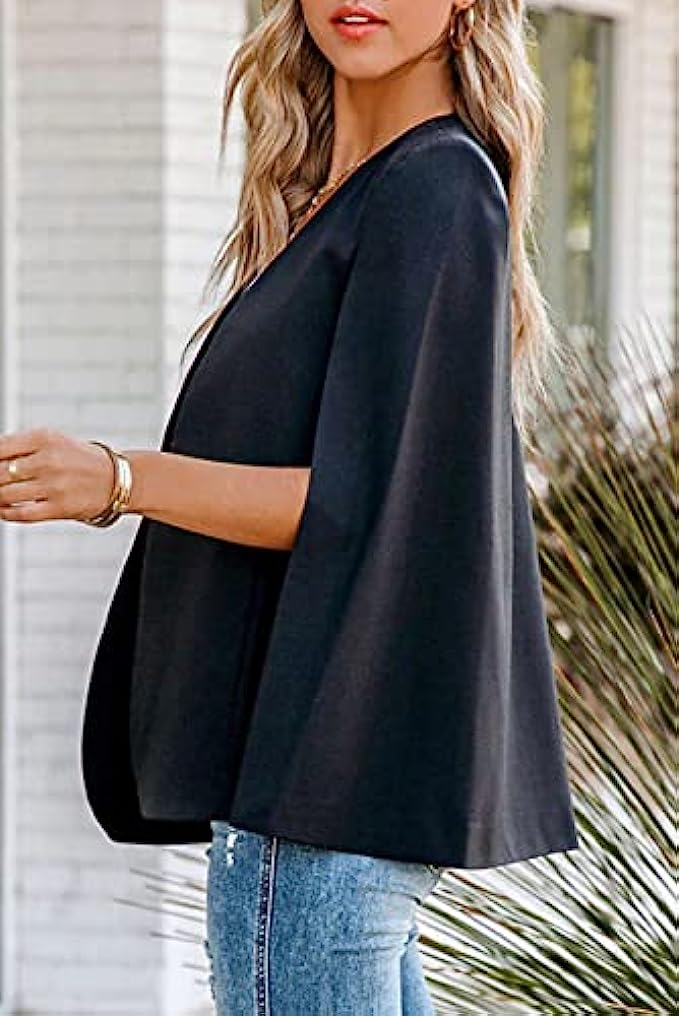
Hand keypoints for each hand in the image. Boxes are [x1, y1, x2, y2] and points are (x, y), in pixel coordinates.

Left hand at [0, 427, 115, 523]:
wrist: (113, 479)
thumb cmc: (78, 459)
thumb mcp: (52, 440)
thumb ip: (19, 446)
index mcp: (43, 438)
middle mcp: (48, 461)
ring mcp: (53, 486)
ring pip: (5, 495)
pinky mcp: (59, 508)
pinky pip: (21, 514)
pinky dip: (6, 513)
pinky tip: (4, 509)